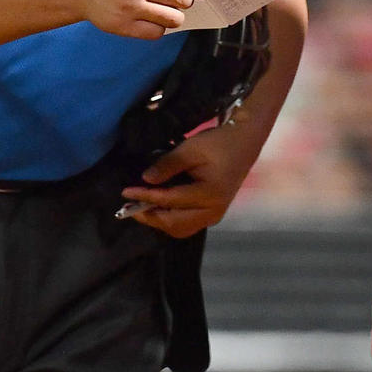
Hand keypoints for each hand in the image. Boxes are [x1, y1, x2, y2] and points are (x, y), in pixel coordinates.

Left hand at [116, 122, 254, 237]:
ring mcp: (215, 215)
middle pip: (174, 224)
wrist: (245, 143)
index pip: (170, 200)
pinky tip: (157, 207)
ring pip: (180, 229)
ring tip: (141, 207)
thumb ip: (168, 165)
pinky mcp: (212, 214)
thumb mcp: (191, 148)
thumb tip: (145, 179)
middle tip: (129, 206)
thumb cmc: (219, 143)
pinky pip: (187, 224)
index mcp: (210, 194)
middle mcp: (214, 211)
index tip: (126, 191)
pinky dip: (169, 219)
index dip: (146, 196)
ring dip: (158, 221)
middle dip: (149, 216)